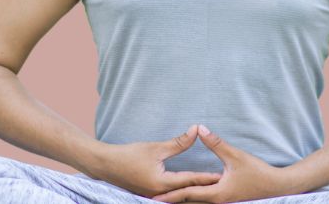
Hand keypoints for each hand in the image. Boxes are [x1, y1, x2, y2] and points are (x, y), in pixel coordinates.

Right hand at [86, 125, 222, 198]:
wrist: (105, 165)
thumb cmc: (129, 155)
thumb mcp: (155, 148)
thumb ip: (178, 142)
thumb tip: (196, 130)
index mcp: (162, 183)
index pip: (190, 180)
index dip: (207, 177)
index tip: (223, 175)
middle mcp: (160, 194)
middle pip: (187, 192)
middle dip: (204, 188)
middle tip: (223, 183)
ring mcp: (154, 197)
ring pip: (179, 195)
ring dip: (193, 191)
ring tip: (210, 188)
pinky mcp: (150, 195)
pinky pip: (170, 195)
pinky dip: (181, 192)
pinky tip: (189, 189)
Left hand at [151, 125, 296, 202]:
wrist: (277, 187)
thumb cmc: (258, 173)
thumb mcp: (235, 156)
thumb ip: (216, 143)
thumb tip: (200, 128)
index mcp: (216, 194)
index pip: (187, 194)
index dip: (170, 195)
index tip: (155, 197)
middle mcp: (217, 202)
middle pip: (189, 201)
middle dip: (172, 200)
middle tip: (153, 199)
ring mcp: (223, 203)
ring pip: (197, 202)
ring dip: (182, 200)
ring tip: (165, 199)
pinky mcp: (227, 200)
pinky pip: (206, 201)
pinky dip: (194, 199)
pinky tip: (188, 195)